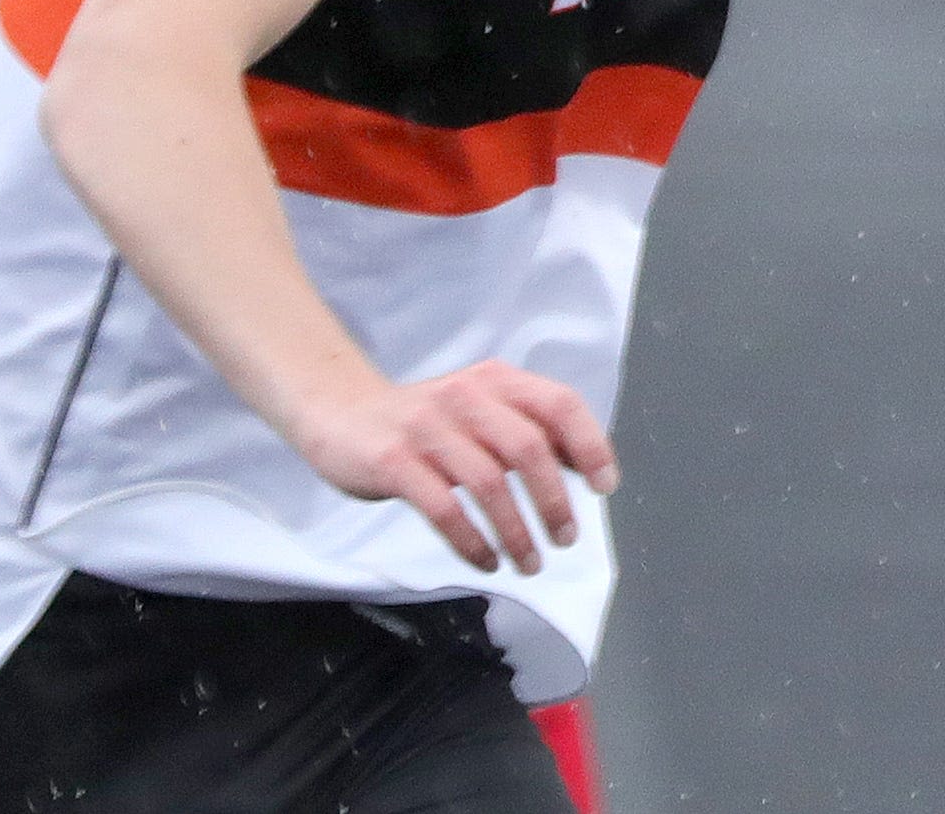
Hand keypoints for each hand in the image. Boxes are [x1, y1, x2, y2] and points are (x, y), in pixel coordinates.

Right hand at [294, 359, 617, 573]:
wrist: (340, 413)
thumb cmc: (424, 421)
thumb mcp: (480, 411)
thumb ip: (526, 430)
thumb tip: (583, 464)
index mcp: (495, 380)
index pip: (558, 403)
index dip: (589, 445)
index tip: (604, 487)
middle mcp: (465, 396)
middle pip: (528, 448)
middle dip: (554, 501)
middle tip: (566, 540)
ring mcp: (427, 427)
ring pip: (487, 483)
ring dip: (516, 531)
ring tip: (529, 563)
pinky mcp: (393, 460)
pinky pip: (443, 507)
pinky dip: (472, 541)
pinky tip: (485, 560)